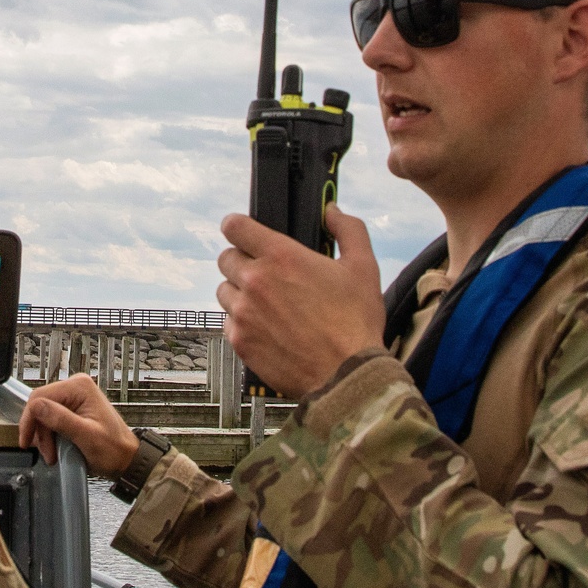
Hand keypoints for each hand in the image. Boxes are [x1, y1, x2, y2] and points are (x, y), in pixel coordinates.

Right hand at [19, 374, 139, 473]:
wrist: (125, 457)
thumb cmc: (113, 448)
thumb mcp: (86, 436)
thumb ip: (61, 420)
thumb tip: (37, 406)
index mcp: (80, 387)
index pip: (39, 397)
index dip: (29, 420)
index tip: (26, 441)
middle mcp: (76, 387)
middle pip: (40, 406)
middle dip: (40, 432)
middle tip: (47, 452)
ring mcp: (75, 397)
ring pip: (43, 414)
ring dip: (44, 436)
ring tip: (53, 453)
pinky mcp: (73, 408)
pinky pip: (50, 419)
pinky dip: (50, 435)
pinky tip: (56, 447)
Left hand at [216, 204, 385, 398]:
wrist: (345, 375)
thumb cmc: (355, 322)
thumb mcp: (363, 266)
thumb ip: (348, 229)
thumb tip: (332, 211)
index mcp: (281, 256)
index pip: (235, 226)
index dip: (238, 225)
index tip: (245, 231)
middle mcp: (255, 281)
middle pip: (226, 258)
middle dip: (242, 259)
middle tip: (265, 271)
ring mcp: (243, 313)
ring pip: (225, 290)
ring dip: (239, 291)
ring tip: (266, 302)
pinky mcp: (240, 342)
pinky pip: (228, 322)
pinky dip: (242, 322)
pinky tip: (267, 327)